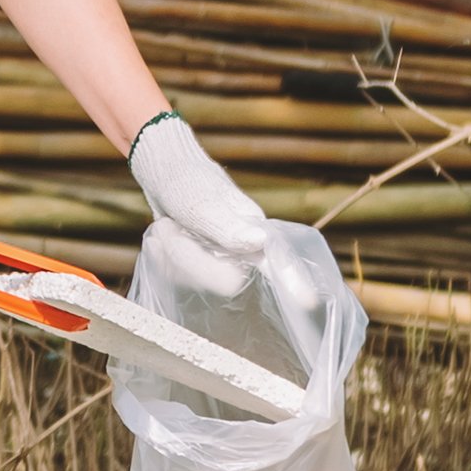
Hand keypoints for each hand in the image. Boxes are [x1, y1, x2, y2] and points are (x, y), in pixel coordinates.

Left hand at [129, 110, 275, 301]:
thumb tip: (262, 241)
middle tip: (172, 230)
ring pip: (202, 277)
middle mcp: (242, 243)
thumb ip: (230, 227)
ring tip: (167, 227)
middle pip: (225, 278)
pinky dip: (170, 256)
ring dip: (175, 253)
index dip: (292, 281)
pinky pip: (188, 272)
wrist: (162, 168)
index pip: (275, 260)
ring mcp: (222, 250)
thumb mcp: (203, 203)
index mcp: (251, 228)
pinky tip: (164, 237)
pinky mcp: (203, 254)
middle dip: (191, 260)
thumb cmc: (184, 180)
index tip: (308, 302)